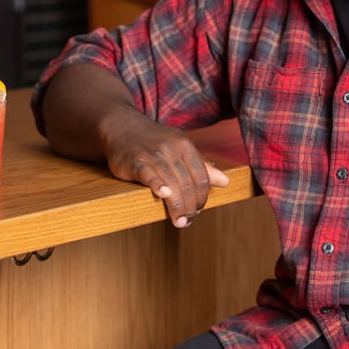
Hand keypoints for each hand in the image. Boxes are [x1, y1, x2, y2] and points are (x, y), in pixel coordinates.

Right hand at [101, 109, 229, 227]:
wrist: (123, 127)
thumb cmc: (156, 141)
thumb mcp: (181, 148)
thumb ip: (202, 166)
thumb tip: (226, 181)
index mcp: (185, 145)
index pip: (201, 175)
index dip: (202, 196)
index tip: (199, 210)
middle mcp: (170, 148)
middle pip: (187, 182)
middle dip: (190, 205)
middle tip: (188, 221)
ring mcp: (152, 154)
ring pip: (170, 182)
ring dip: (176, 205)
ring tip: (179, 221)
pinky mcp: (133, 160)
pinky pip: (147, 173)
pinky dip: (156, 184)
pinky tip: (163, 195)